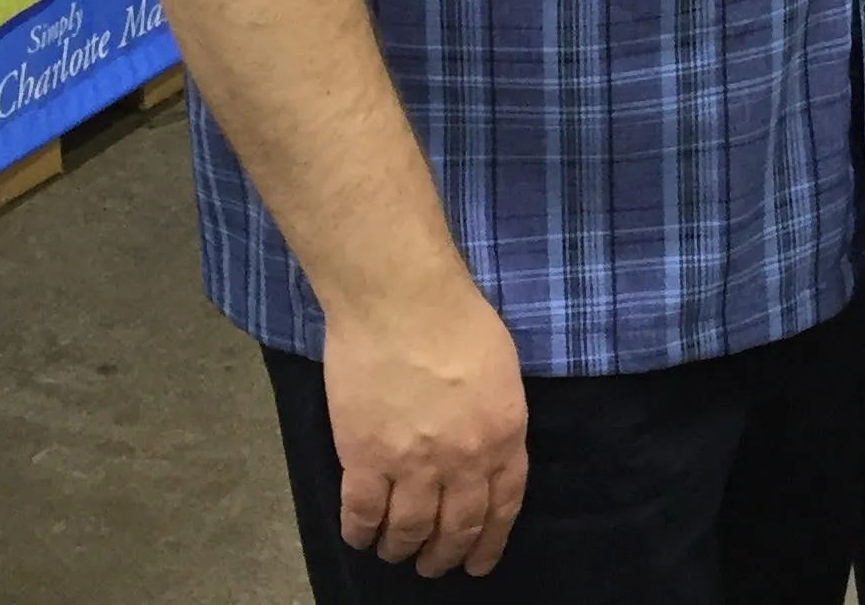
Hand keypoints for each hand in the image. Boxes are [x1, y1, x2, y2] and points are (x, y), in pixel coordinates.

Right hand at [322, 273, 528, 576]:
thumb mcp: (502, 370)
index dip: (489, 542)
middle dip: (445, 555)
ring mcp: (413, 464)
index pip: (503, 507)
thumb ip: (496, 417)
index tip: (478, 563)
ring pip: (410, 530)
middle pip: (457, 527)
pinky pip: (363, 513)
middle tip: (433, 566)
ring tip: (396, 553)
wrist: (400, 298)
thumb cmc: (454, 317)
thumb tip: (486, 448)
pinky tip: (360, 536)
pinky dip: (361, 532)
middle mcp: (464, 461)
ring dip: (403, 549)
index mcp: (503, 436)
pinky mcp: (365, 458)